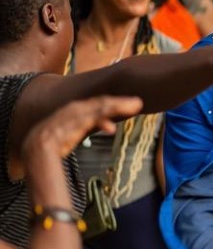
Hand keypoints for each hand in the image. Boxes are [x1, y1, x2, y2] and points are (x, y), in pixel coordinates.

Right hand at [22, 96, 142, 161]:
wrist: (38, 146)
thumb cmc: (60, 138)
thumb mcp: (81, 128)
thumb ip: (95, 123)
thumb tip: (111, 123)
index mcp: (81, 108)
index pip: (102, 103)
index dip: (119, 102)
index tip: (135, 103)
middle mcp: (77, 108)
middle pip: (103, 103)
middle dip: (121, 102)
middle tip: (139, 102)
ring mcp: (73, 116)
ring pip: (97, 109)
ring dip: (115, 107)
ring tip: (133, 108)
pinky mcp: (68, 127)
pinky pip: (86, 122)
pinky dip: (99, 123)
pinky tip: (111, 128)